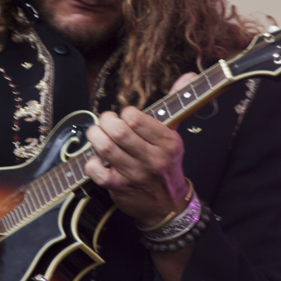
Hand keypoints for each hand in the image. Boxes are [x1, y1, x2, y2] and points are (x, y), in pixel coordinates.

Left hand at [84, 73, 197, 226]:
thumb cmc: (167, 165)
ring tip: (97, 134)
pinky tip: (96, 159)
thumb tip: (189, 75)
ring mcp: (135, 175)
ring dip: (95, 136)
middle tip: (106, 122)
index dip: (125, 113)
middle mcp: (153, 159)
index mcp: (168, 142)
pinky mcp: (120, 188)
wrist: (168, 205)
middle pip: (119, 131)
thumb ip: (176, 105)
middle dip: (105, 121)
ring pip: (106, 148)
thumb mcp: (175, 135)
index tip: (125, 117)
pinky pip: (97, 171)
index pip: (137, 118)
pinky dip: (91, 162)